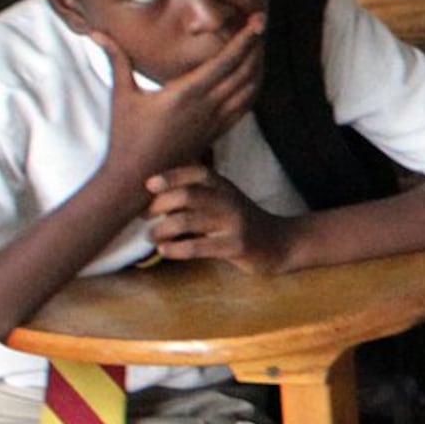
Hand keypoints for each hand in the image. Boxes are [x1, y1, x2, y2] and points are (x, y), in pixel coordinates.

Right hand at [99, 19, 265, 187]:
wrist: (137, 178)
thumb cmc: (126, 136)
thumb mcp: (121, 95)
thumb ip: (115, 60)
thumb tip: (95, 33)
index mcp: (187, 93)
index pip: (226, 60)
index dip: (246, 38)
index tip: (258, 19)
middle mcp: (207, 106)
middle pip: (245, 70)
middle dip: (257, 46)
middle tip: (260, 24)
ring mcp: (216, 121)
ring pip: (251, 88)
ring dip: (258, 65)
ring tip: (259, 45)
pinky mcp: (218, 132)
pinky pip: (246, 106)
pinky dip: (254, 87)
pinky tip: (253, 76)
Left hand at [143, 165, 295, 273]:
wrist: (280, 243)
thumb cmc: (241, 222)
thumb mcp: (224, 200)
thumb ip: (197, 195)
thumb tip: (153, 195)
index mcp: (224, 187)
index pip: (197, 173)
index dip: (172, 175)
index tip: (149, 184)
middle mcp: (229, 200)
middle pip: (188, 194)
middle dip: (159, 205)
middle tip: (144, 216)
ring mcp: (234, 223)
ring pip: (188, 220)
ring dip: (162, 229)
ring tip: (151, 236)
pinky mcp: (235, 246)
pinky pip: (199, 247)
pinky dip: (176, 249)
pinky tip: (165, 250)